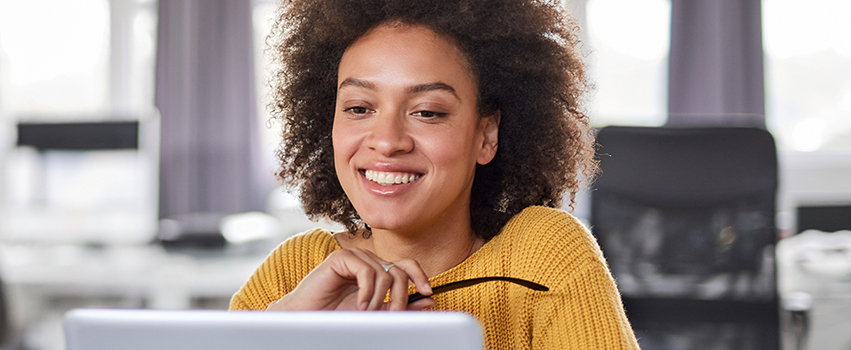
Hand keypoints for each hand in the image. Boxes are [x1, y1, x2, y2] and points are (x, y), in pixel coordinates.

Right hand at [266, 248, 434, 310]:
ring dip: (380, 299)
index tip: (428, 293)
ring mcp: (356, 258)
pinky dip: (368, 292)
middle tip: (393, 314)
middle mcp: (369, 262)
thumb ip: (400, 306)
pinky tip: (359, 305)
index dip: (420, 276)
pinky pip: (367, 271)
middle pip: (400, 270)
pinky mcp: (341, 258)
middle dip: (401, 296)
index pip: (406, 266)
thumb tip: (429, 299)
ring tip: (367, 313)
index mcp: (378, 272)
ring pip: (385, 273)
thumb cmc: (336, 315)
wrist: (306, 317)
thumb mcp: (375, 314)